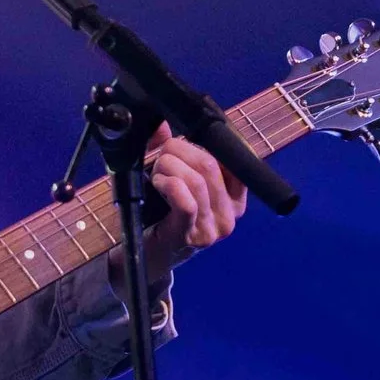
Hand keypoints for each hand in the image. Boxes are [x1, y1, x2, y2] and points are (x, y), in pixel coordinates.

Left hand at [135, 124, 247, 281]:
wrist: (145, 257)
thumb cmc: (160, 216)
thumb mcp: (173, 180)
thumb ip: (170, 150)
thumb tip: (161, 122)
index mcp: (234, 198)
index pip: (234, 157)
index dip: (205, 140)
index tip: (184, 137)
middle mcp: (231, 215)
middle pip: (210, 164)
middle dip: (180, 150)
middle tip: (161, 154)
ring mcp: (214, 228)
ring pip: (197, 179)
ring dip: (169, 167)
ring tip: (156, 172)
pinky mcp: (193, 236)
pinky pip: (187, 203)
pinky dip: (170, 185)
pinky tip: (158, 184)